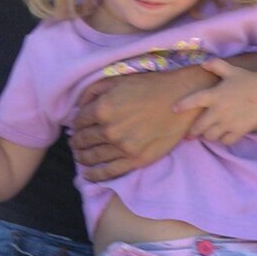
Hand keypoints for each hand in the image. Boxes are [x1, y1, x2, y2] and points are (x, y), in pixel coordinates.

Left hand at [71, 71, 198, 181]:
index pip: (78, 122)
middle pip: (83, 141)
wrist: (181, 98)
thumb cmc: (149, 86)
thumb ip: (93, 91)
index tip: (76, 127)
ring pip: (93, 157)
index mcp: (102, 109)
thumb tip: (78, 107)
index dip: (75, 125)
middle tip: (75, 143)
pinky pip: (109, 172)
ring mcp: (123, 147)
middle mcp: (110, 130)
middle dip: (76, 142)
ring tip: (80, 157)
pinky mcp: (137, 160)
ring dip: (82, 158)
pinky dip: (95, 175)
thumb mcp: (117, 80)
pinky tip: (88, 175)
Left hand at [171, 58, 256, 144]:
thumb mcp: (231, 70)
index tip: (174, 109)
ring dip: (208, 135)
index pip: (192, 101)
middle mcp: (218, 111)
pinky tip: (224, 136)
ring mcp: (228, 123)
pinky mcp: (238, 131)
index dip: (182, 106)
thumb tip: (203, 63)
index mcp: (214, 95)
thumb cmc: (248, 80)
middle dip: (194, 131)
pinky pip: (225, 141)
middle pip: (198, 127)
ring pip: (210, 136)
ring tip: (209, 133)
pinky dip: (222, 140)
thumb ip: (216, 65)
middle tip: (192, 133)